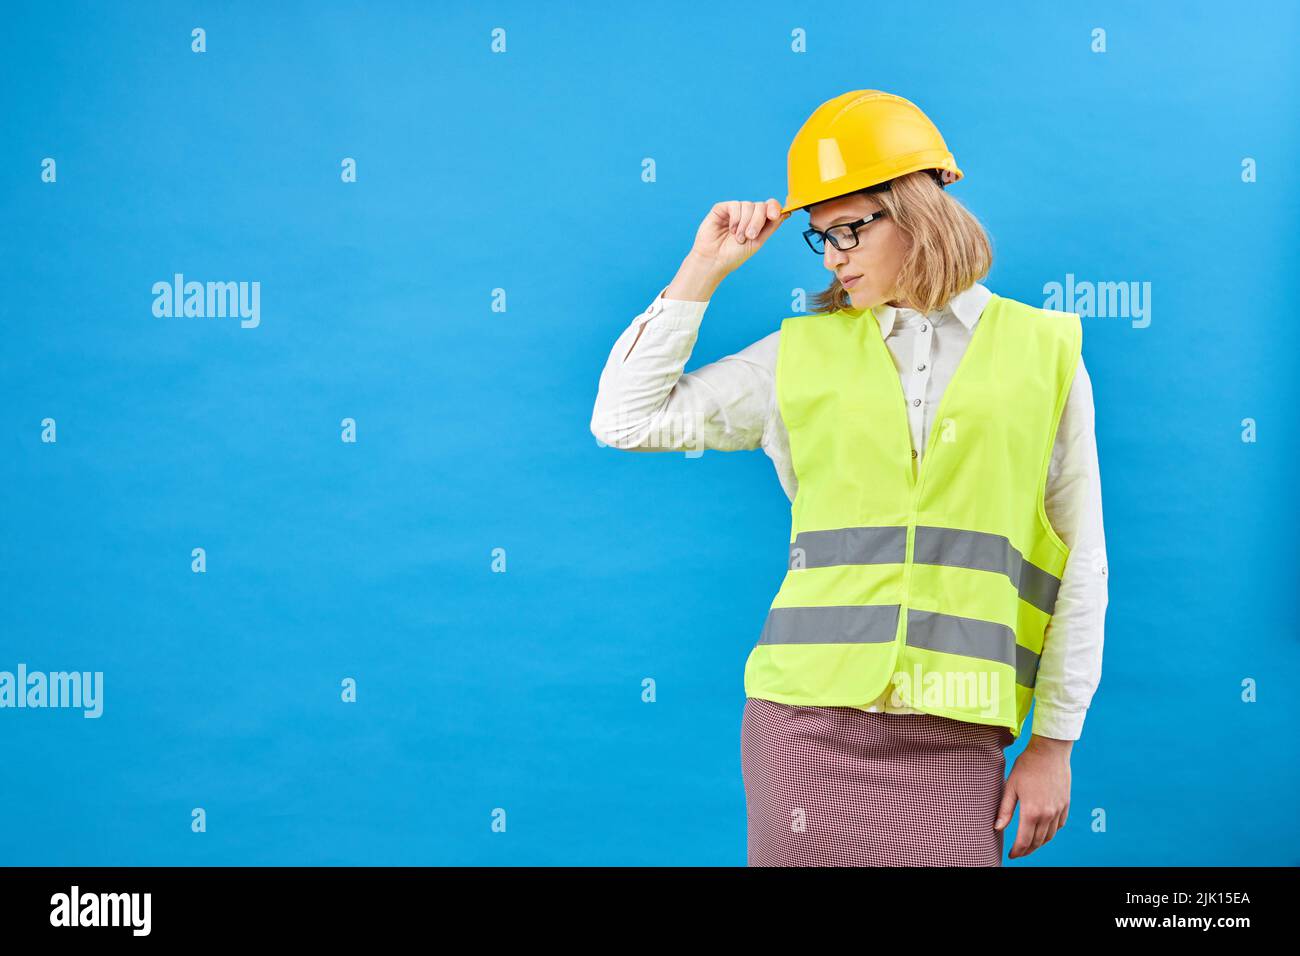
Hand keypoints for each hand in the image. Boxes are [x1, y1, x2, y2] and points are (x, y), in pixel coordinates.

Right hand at [689, 198, 789, 275]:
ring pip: (748, 205)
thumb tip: (787, 212)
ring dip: (745, 223)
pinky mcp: (722, 209)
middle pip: (761, 206)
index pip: (770, 207)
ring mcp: (734, 210)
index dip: (774, 208)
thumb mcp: (757, 242)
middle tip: (751, 236)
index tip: (774, 216)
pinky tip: (731, 230)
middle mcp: (747, 214)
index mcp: (757, 221)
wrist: (714, 261)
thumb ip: (771, 226)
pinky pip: (735, 205)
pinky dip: (735, 219)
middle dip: (758, 221)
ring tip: (739, 238)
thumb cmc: (733, 255)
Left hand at [994, 735, 1071, 858]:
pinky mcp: (1066, 804)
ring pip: (1050, 836)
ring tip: (1029, 844)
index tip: (1011, 855)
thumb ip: (1004, 810)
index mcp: (1031, 812)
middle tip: (1019, 852)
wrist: (1050, 751)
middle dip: (1027, 850)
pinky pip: (1060, 825)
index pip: (1024, 841)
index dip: (1017, 851)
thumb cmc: (1026, 766)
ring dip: (1039, 843)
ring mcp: (1059, 810)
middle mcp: (1048, 814)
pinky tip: (1044, 830)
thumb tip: (997, 828)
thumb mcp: (1010, 786)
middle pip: (1038, 841)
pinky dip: (1051, 832)